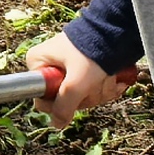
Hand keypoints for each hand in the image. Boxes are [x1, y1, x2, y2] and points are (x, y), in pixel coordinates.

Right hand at [20, 29, 134, 127]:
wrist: (116, 30)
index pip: (42, 97)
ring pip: (81, 95)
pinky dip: (105, 86)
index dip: (62, 102)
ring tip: (109, 77)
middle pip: (65, 99)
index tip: (76, 92)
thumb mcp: (77, 82)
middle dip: (87, 95)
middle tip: (96, 83)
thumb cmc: (92, 52)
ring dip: (99, 91)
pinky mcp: (82, 69)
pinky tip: (114, 79)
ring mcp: (66, 67)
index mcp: (38, 63)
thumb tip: (56, 124)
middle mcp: (49, 65)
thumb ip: (65, 105)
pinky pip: (91, 88)